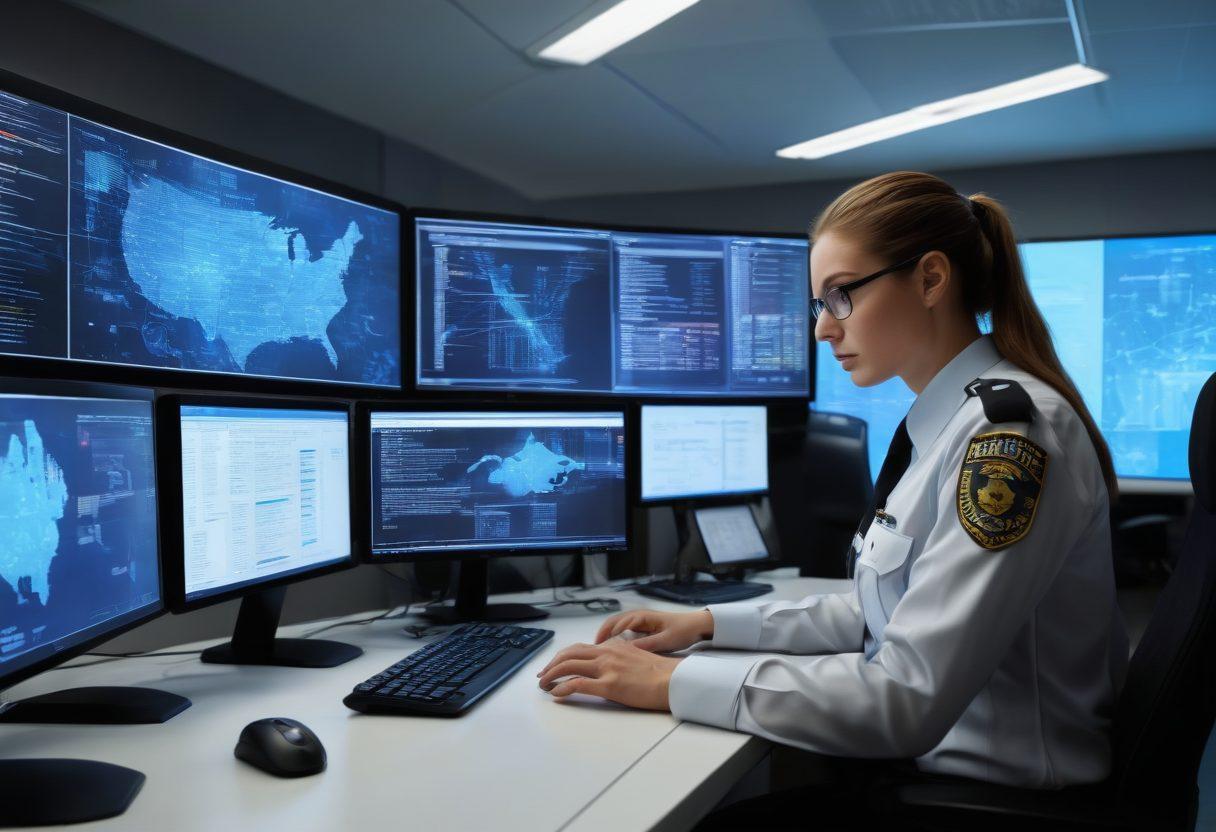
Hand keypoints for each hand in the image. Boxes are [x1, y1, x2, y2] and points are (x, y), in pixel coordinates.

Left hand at [536, 640, 682, 710]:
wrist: (673, 680)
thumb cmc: (660, 673)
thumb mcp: (636, 656)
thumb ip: (619, 656)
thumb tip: (608, 664)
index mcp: (613, 647)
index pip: (580, 648)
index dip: (563, 657)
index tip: (556, 666)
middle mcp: (606, 653)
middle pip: (569, 654)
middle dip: (552, 665)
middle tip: (543, 676)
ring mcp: (606, 668)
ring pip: (568, 666)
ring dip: (552, 676)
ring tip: (544, 686)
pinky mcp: (609, 685)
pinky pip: (578, 684)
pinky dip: (563, 689)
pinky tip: (557, 695)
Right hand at [593, 608, 713, 652]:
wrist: (696, 625)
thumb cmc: (683, 630)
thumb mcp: (667, 639)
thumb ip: (648, 644)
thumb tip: (629, 650)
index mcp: (642, 617)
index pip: (617, 624)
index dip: (605, 636)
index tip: (598, 648)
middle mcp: (638, 616)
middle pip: (612, 623)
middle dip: (601, 634)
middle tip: (593, 649)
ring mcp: (639, 621)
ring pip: (616, 626)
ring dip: (606, 636)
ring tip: (599, 651)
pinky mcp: (642, 627)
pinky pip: (623, 630)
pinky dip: (614, 637)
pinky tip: (614, 649)